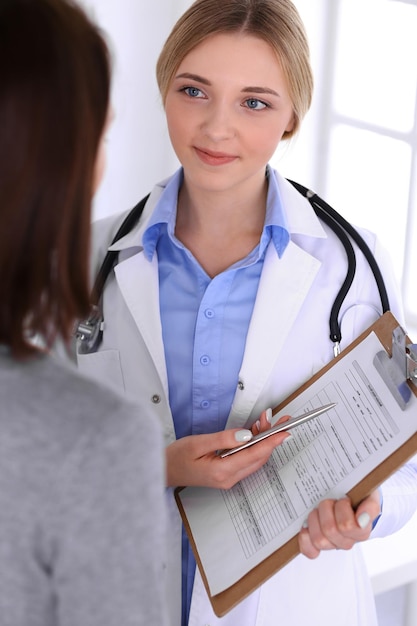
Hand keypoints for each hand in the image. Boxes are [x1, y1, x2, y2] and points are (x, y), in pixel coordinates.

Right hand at [166, 409, 290, 488]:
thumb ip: (224, 439)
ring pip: (254, 458)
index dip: (272, 441)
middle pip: (258, 457)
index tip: (285, 431)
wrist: (164, 471)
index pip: (254, 454)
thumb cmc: (176, 457)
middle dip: (270, 437)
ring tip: (264, 421)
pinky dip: (254, 446)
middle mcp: (229, 478)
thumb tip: (247, 434)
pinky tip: (254, 433)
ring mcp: (229, 478)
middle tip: (277, 419)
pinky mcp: (227, 475)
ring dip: (262, 440)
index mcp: (222, 471)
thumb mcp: (198, 443)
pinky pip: (246, 460)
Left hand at [298, 490, 381, 558]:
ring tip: (319, 510)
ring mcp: (331, 544)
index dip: (342, 508)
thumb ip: (371, 507)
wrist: (349, 502)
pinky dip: (305, 538)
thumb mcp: (369, 497)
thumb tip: (362, 518)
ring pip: (319, 539)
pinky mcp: (316, 546)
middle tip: (330, 501)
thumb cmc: (358, 499)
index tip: (345, 498)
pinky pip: (309, 550)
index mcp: (361, 531)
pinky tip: (306, 526)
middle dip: (326, 509)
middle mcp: (347, 541)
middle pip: (330, 530)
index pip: (348, 526)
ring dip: (315, 519)